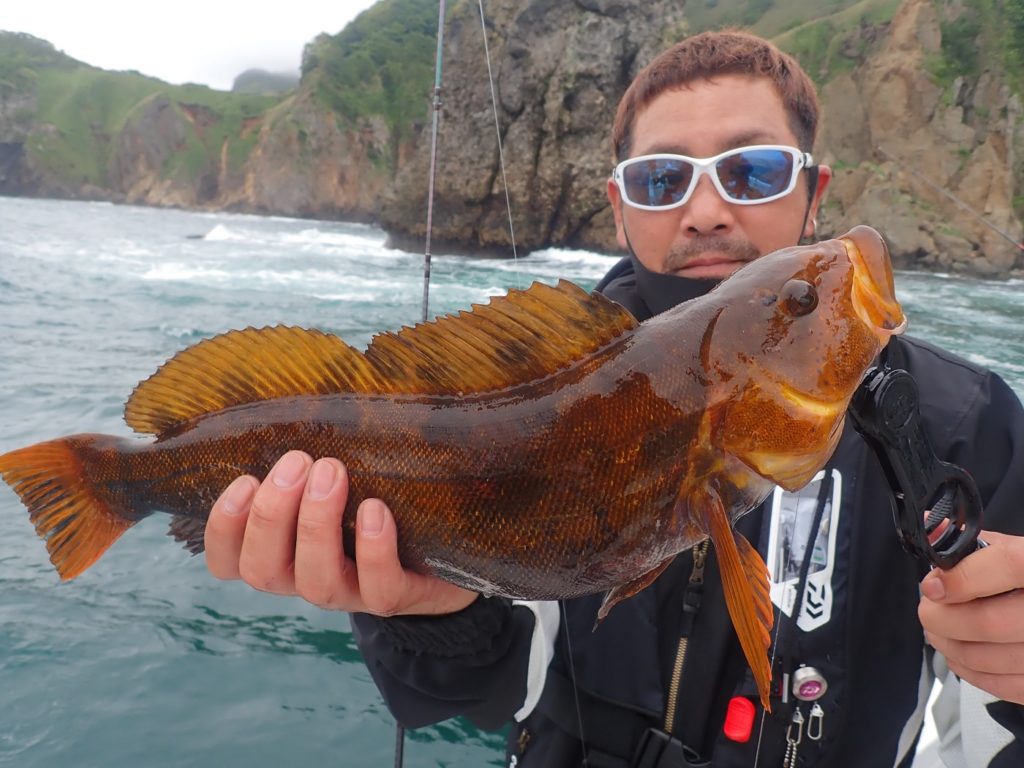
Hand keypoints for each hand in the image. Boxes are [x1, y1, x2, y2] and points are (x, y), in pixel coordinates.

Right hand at [204, 450, 477, 616]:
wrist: (446, 550)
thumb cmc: (376, 494)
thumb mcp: (337, 472)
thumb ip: (310, 450)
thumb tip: (300, 380)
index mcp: (282, 552)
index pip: (227, 561)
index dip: (224, 527)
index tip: (243, 478)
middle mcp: (307, 577)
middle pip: (263, 569)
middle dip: (271, 514)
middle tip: (298, 461)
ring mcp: (351, 592)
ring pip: (315, 581)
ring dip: (317, 523)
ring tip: (333, 472)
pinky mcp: (397, 597)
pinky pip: (378, 587)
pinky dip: (373, 548)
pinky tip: (376, 509)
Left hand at [919, 531, 1023, 703]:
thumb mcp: (1018, 549)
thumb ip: (974, 542)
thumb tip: (930, 532)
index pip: (1009, 565)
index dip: (963, 577)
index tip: (933, 586)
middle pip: (991, 622)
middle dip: (943, 618)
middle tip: (928, 609)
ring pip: (990, 658)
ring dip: (950, 645)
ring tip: (938, 631)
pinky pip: (1005, 685)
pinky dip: (971, 671)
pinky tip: (960, 654)